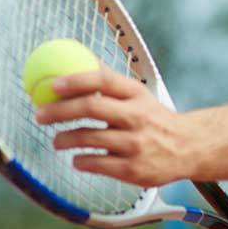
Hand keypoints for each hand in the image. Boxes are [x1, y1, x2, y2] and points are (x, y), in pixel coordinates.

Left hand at [35, 67, 196, 186]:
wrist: (188, 148)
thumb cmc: (154, 118)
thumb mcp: (139, 95)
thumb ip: (111, 81)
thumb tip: (80, 58)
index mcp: (136, 94)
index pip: (103, 81)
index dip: (75, 80)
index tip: (52, 85)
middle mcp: (137, 117)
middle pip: (91, 108)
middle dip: (59, 111)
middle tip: (40, 115)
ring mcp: (135, 144)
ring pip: (88, 138)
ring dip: (64, 138)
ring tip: (56, 140)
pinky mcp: (133, 170)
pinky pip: (95, 164)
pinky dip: (80, 161)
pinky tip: (77, 158)